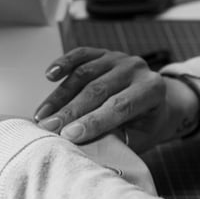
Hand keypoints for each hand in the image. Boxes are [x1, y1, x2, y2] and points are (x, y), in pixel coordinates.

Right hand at [33, 47, 170, 151]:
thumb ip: (118, 139)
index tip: (69, 136)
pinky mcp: (103, 53)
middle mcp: (136, 69)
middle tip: (48, 128)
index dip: (93, 122)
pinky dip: (63, 64)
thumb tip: (87, 145)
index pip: (119, 106)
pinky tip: (49, 76)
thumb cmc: (147, 124)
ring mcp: (119, 58)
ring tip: (42, 116)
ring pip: (84, 74)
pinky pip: (81, 55)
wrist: (157, 102)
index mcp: (152, 89)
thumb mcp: (141, 136)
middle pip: (98, 90)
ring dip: (60, 96)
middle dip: (70, 112)